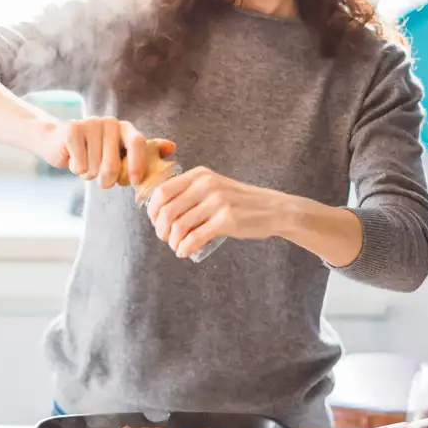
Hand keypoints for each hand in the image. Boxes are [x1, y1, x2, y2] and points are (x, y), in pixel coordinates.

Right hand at [39, 117, 175, 188]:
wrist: (59, 142)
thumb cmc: (95, 153)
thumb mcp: (121, 154)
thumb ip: (145, 153)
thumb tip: (172, 147)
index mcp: (126, 128)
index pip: (138, 143)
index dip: (137, 165)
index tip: (134, 181)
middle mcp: (110, 122)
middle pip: (113, 165)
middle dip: (107, 180)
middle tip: (102, 180)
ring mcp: (91, 123)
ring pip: (94, 168)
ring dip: (89, 174)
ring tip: (86, 164)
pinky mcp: (72, 128)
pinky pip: (79, 163)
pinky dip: (76, 169)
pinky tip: (74, 159)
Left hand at [146, 167, 286, 258]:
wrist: (274, 209)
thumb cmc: (240, 202)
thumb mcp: (214, 187)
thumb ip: (191, 192)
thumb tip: (161, 213)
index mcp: (200, 175)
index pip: (162, 191)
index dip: (153, 210)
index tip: (155, 222)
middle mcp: (207, 185)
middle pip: (167, 211)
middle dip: (161, 229)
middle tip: (166, 239)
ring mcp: (217, 202)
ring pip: (179, 226)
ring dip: (173, 241)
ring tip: (177, 246)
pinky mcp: (227, 220)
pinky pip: (195, 237)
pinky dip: (185, 248)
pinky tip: (184, 252)